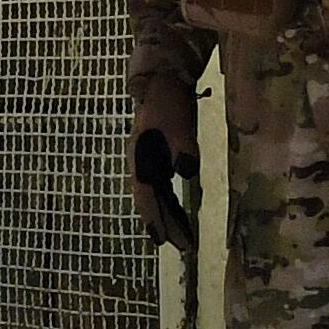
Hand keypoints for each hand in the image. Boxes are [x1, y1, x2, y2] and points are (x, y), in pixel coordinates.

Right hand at [132, 66, 200, 251]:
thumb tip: (186, 172)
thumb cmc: (168, 101)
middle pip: (152, 201)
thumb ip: (182, 147)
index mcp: (142, 158)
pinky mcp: (161, 158)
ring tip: (183, 238)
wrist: (162, 81)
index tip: (161, 240)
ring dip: (169, 216)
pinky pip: (165, 188)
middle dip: (165, 223)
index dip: (152, 218)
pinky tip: (180, 213)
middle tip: (182, 246)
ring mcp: (150, 162)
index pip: (146, 195)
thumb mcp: (177, 123)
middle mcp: (143, 164)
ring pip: (158, 196)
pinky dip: (172, 202)